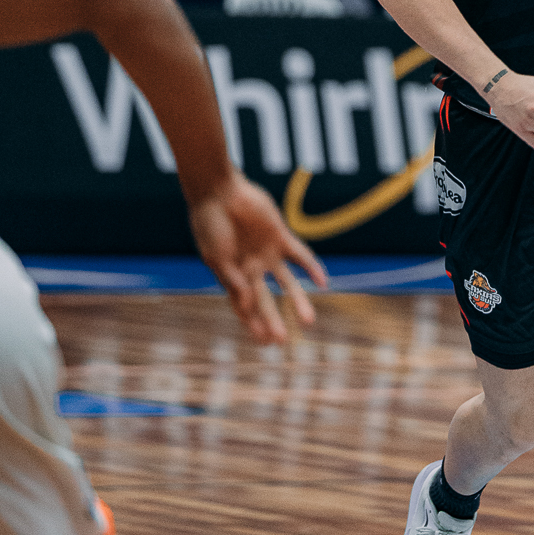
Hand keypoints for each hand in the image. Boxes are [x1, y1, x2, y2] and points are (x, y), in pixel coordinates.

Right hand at [186, 172, 327, 343]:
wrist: (219, 191)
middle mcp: (252, 269)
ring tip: (309, 322)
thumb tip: (247, 305)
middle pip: (266, 301)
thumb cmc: (210, 224)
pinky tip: (323, 283)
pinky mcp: (281, 237)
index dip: (253, 325)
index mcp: (232, 276)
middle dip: (273, 321)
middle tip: (282, 342)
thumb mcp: (216, 257)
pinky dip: (312, 269)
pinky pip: (301, 256)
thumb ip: (233, 281)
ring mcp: (267, 254)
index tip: (262, 342)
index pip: (245, 308)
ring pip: (287, 284)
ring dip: (298, 301)